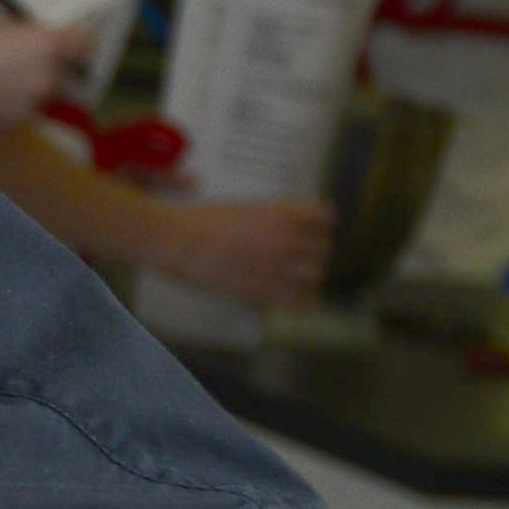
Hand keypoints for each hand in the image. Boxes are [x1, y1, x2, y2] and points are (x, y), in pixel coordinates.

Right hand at [0, 9, 86, 138]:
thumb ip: (13, 30)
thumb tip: (20, 37)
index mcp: (42, 47)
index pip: (83, 44)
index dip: (77, 40)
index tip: (69, 37)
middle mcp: (41, 81)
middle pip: (59, 72)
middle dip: (44, 63)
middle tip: (15, 52)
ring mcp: (23, 108)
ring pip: (35, 93)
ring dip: (23, 83)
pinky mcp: (3, 125)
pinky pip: (13, 110)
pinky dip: (3, 102)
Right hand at [148, 187, 333, 309]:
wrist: (182, 241)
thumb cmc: (206, 220)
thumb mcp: (246, 207)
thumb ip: (274, 216)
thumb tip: (289, 224)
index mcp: (285, 213)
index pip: (326, 218)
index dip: (319, 224)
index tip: (312, 229)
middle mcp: (289, 239)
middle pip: (324, 248)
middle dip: (314, 251)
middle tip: (301, 255)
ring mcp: (280, 267)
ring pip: (317, 274)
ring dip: (308, 275)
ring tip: (296, 276)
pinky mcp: (267, 291)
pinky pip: (302, 301)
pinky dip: (301, 299)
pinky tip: (291, 295)